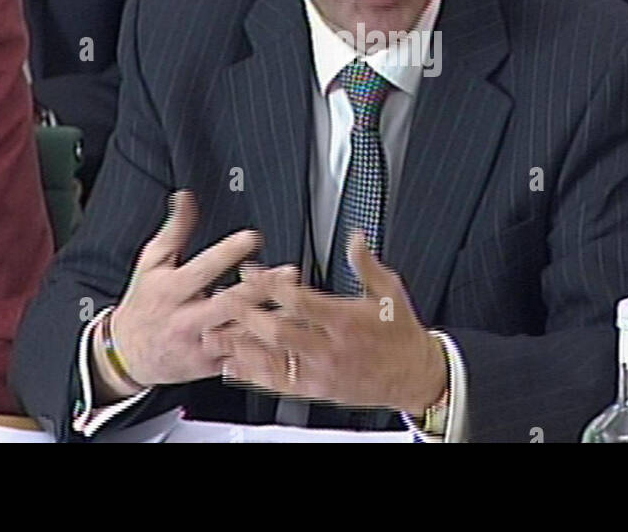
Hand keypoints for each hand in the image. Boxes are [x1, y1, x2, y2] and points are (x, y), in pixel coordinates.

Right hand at [94, 190, 272, 398]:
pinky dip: (266, 349)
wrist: (127, 354)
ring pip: (240, 336)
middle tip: (288, 272)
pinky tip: (289, 337)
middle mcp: (186, 319)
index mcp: (172, 290)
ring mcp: (200, 346)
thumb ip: (174, 230)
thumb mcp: (152, 263)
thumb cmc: (145, 302)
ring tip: (298, 304)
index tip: (252, 237)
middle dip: (259, 289)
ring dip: (271, 320)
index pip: (202, 270)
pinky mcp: (211, 367)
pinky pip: (242, 360)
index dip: (228, 253)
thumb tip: (186, 196)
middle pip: (227, 305)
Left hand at [206, 231, 448, 415]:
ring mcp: (320, 372)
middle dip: (247, 314)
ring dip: (240, 346)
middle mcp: (330, 348)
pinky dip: (252, 375)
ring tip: (213, 332)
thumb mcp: (390, 291)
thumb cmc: (401, 333)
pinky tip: (232, 366)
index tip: (250, 271)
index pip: (300, 300)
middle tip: (222, 298)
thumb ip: (366, 263)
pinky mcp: (316, 390)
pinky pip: (278, 384)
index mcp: (346, 320)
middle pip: (279, 332)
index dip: (271, 284)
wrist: (413, 376)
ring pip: (272, 360)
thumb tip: (354, 237)